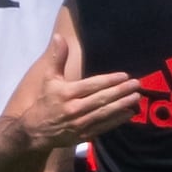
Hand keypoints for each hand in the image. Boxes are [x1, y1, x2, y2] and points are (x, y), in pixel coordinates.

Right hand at [17, 33, 141, 153]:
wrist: (35, 130)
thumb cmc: (45, 101)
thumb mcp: (49, 78)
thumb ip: (57, 58)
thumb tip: (59, 37)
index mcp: (66, 93)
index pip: (91, 85)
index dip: (109, 80)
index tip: (124, 76)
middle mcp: (73, 108)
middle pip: (101, 99)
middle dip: (120, 92)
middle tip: (136, 84)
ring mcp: (79, 123)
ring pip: (104, 113)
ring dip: (122, 105)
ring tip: (136, 97)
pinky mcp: (83, 135)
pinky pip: (103, 127)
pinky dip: (117, 120)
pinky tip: (129, 113)